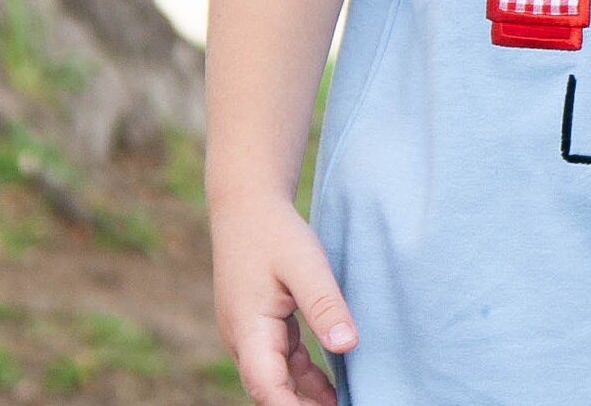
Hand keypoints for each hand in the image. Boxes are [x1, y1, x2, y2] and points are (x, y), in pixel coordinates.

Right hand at [210, 190, 358, 405]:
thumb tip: (347, 346)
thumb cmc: (274, 230)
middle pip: (271, 391)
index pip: (267, 386)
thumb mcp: (304, 263)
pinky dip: (303, 380)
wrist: (246, 204)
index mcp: (248, 328)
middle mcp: (243, 339)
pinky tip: (329, 391)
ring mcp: (249, 335)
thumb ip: (324, 305)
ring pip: (277, 380)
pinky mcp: (260, 327)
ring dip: (305, 398)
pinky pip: (281, 364)